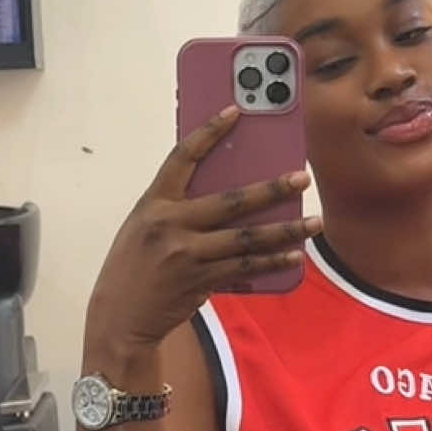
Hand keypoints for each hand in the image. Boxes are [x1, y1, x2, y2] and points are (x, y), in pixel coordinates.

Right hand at [85, 107, 318, 353]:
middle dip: (271, 189)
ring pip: (246, 239)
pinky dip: (272, 262)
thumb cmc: (133, 268)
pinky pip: (244, 268)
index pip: (183, 157)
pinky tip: (294, 255)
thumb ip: (177, 208)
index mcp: (153, 203)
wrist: (119, 318)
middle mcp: (170, 225)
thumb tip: (228, 196)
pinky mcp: (200, 282)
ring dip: (285, 230)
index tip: (235, 112)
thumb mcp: (144, 227)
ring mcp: (187, 255)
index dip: (209, 132)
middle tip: (301, 178)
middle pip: (230, 201)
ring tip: (313, 222)